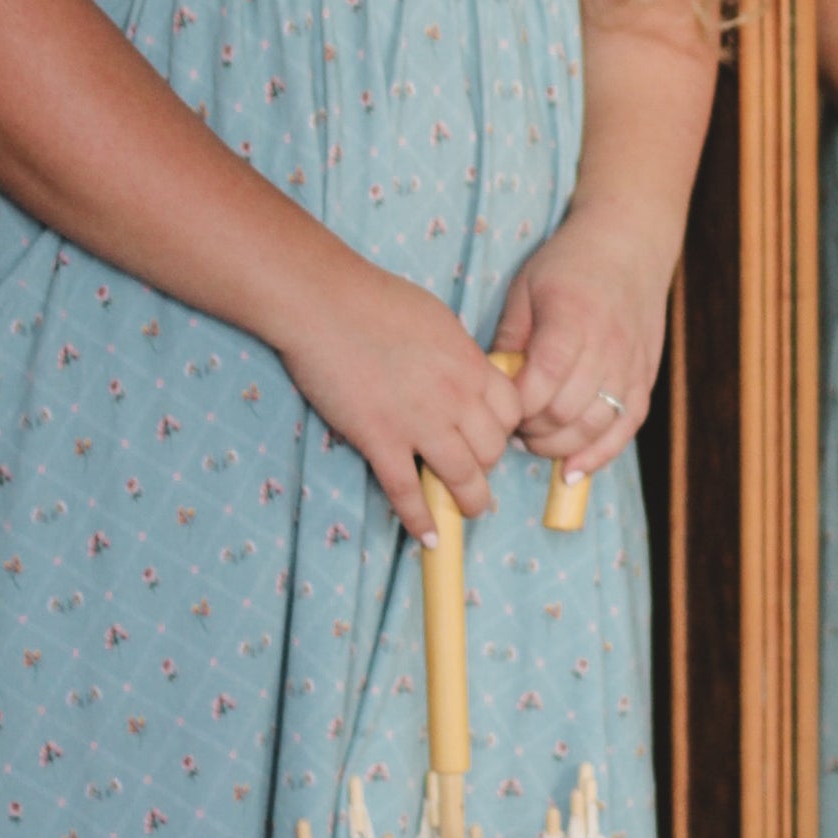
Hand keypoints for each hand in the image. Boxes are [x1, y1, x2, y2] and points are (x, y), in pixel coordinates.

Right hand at [275, 262, 522, 538]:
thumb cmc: (376, 299)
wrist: (325, 304)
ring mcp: (418, 423)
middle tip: (475, 469)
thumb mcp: (438, 319)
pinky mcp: (379, 441)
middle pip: (492, 449)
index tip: (494, 436)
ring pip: (462, 477)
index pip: (512, 412)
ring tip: (467, 513)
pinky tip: (428, 537)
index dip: (507, 428)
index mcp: (470, 365)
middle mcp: (455, 398)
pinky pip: (408, 492)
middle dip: (487, 464)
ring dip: (469, 502)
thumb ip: (457, 353)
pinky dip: (420, 520)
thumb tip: (465, 372)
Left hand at [491, 201, 676, 484]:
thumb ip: (509, 337)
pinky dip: (600, 454)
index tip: (498, 406)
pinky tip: (573, 470)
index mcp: (572, 321)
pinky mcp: (644, 377)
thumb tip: (489, 386)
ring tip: (534, 440)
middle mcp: (606, 347)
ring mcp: (630, 365)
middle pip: (565, 413)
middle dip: (531, 430)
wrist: (629, 243)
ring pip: (594, 427)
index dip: (514, 408)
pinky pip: (626, 427)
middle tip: (510, 426)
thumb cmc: (569, 262)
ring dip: (558, 445)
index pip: (541, 384)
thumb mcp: (525, 287)